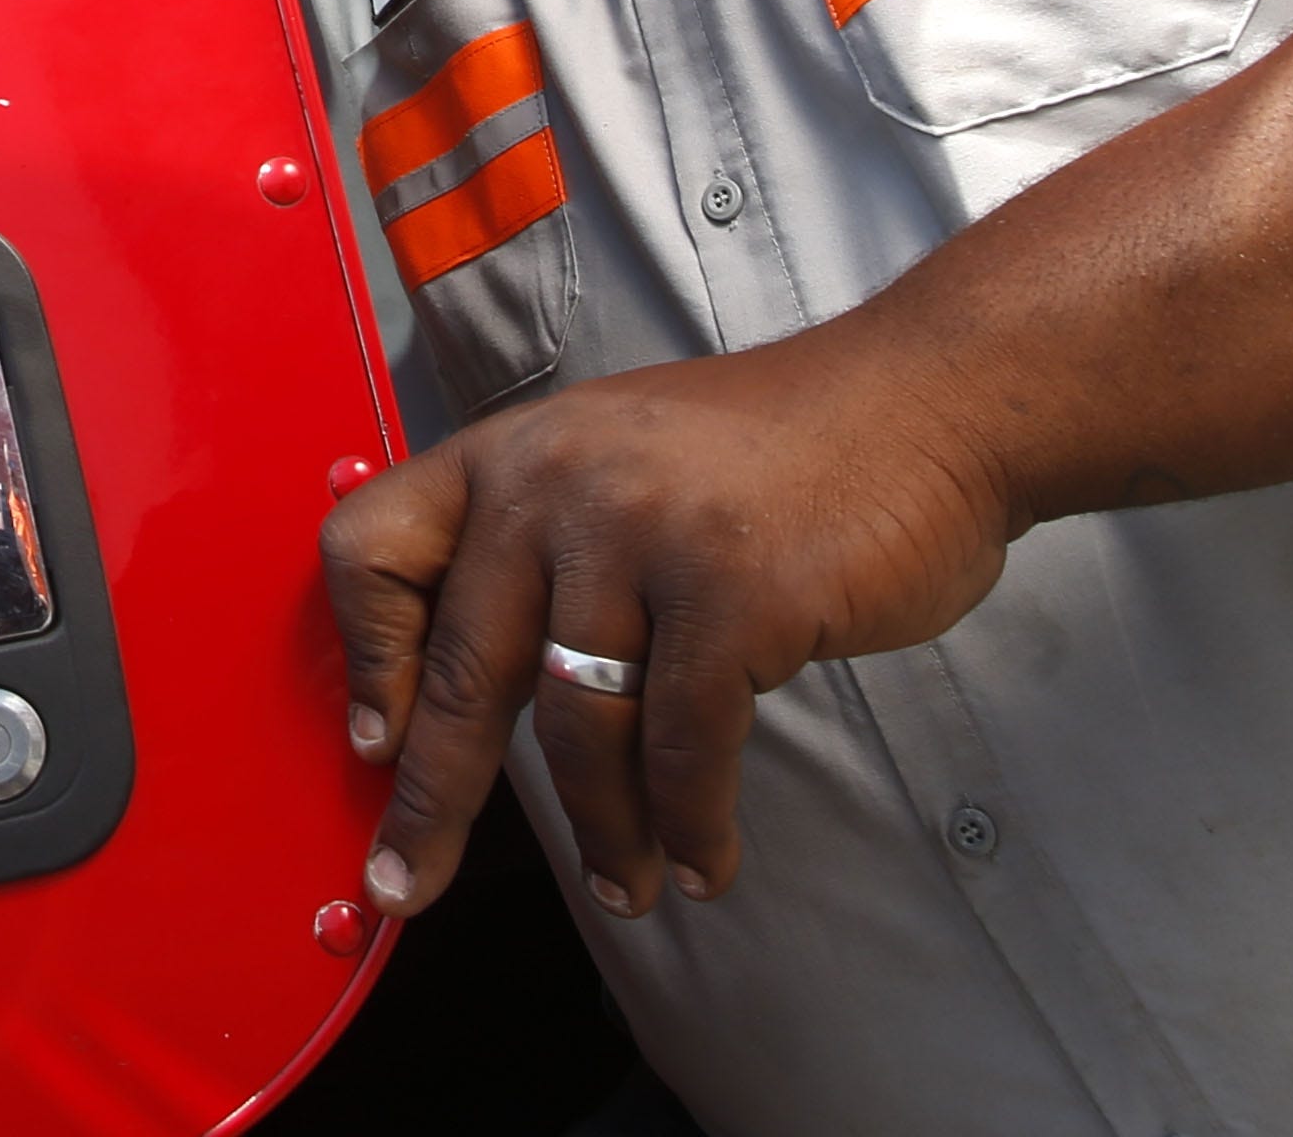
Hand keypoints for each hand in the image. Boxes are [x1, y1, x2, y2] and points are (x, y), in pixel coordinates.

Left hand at [323, 325, 1019, 924]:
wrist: (928, 403)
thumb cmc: (776, 451)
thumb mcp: (621, 455)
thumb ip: (545, 537)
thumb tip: (480, 673)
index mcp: (511, 451)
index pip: (373, 548)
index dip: (363, 660)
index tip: (374, 748)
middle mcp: (554, 483)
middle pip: (463, 668)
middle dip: (434, 801)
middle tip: (409, 888)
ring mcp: (641, 535)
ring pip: (579, 729)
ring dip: (603, 834)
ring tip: (630, 889)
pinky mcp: (730, 593)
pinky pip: (682, 748)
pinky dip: (688, 825)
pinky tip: (702, 861)